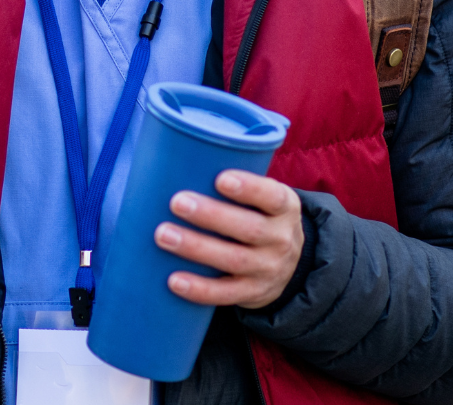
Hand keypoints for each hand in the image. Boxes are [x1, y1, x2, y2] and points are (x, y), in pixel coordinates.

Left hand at [153, 169, 303, 308]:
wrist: (289, 267)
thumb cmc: (259, 218)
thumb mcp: (263, 200)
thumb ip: (233, 183)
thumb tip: (173, 157)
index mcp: (284, 207)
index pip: (272, 196)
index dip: (249, 188)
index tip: (220, 178)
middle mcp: (281, 239)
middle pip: (249, 228)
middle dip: (211, 215)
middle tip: (176, 202)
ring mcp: (268, 269)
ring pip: (234, 260)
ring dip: (196, 248)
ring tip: (163, 234)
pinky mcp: (252, 293)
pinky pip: (226, 294)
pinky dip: (200, 289)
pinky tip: (174, 280)